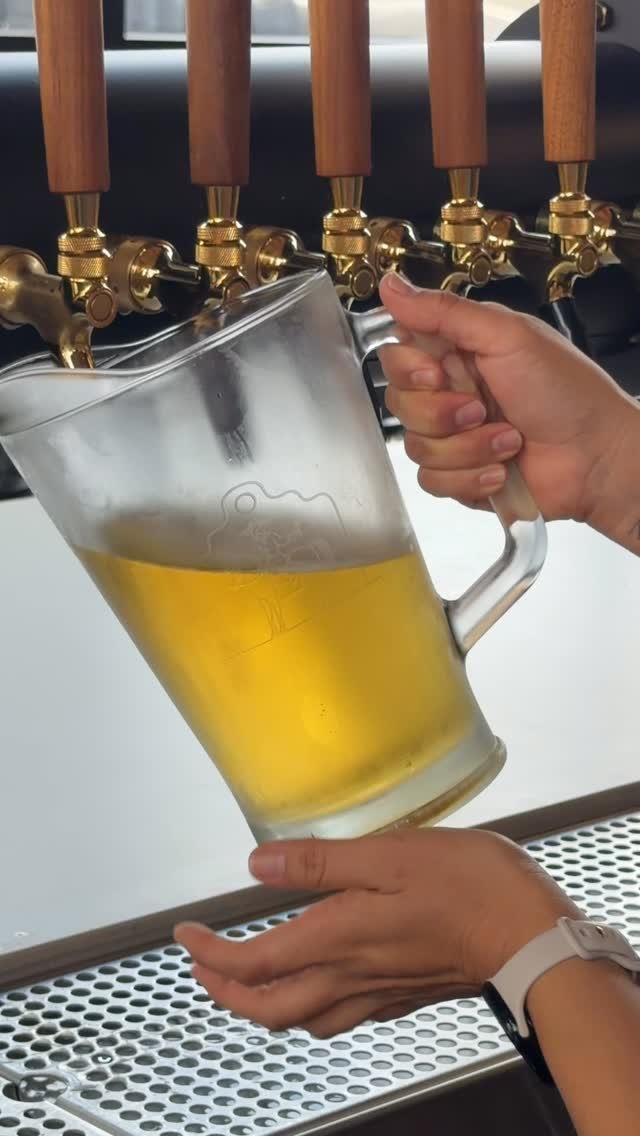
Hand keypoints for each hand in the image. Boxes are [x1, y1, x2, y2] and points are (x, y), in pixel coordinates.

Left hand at [175, 829, 577, 1037]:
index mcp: (337, 938)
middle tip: (202, 966)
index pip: (253, 963)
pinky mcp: (401, 997)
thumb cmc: (469, 887)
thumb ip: (319, 862)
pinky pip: (337, 1019)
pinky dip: (306, 1009)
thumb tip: (257, 864)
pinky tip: (315, 986)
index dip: (209, 954)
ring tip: (245, 979)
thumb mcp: (389, 854)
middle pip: (266, 1008)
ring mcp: (376, 994)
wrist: (530, 938)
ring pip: (299, 1022)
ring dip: (260, 1005)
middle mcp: (349, 976)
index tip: (185, 935)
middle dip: (224, 991)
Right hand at [378, 274, 638, 528]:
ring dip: (467, 447)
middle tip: (482, 408)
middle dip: (442, 413)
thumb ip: (445, 312)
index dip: (409, 369)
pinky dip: (470, 477)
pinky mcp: (460, 475)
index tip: (438, 373)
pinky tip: (501, 467)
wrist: (596, 455)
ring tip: (507, 439)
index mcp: (458, 352)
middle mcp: (451, 392)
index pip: (397, 354)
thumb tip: (391, 286)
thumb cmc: (568, 392)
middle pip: (400, 404)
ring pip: (416, 447)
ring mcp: (454, 437)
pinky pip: (433, 481)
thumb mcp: (508, 336)